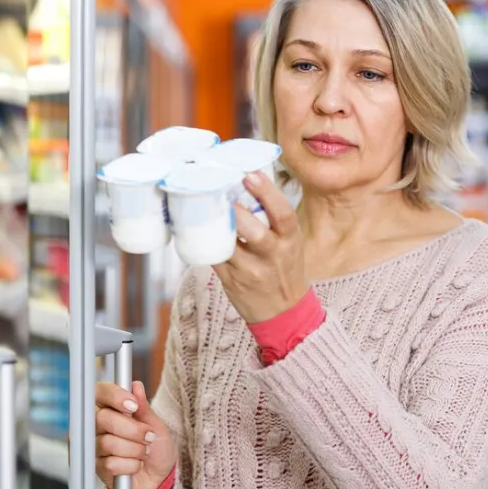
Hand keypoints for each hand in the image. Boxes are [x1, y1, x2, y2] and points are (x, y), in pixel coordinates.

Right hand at [95, 381, 177, 488]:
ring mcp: (93, 447)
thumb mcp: (155, 425)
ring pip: (108, 443)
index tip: (132, 405)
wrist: (159, 478)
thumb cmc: (156, 448)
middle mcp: (95, 426)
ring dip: (134, 450)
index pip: (99, 393)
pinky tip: (134, 466)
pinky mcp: (96, 468)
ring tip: (143, 453)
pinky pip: (110, 463)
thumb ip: (143, 407)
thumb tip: (135, 386)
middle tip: (148, 436)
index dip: (114, 396)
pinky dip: (130, 465)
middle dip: (132, 429)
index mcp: (108, 408)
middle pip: (103, 419)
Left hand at [213, 171, 309, 323]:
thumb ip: (272, 219)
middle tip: (221, 191)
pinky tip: (197, 226)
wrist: (284, 313)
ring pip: (229, 245)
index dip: (267, 193)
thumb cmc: (284, 269)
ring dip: (216, 224)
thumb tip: (243, 184)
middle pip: (255, 232)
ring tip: (204, 205)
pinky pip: (215, 256)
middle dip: (236, 211)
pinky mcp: (231, 281)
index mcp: (290, 241)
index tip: (250, 175)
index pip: (283, 214)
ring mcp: (250, 271)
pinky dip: (205, 240)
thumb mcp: (289, 243)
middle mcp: (273, 256)